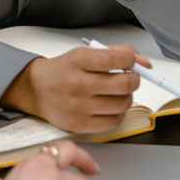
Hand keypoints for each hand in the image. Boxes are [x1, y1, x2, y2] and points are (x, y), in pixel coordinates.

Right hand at [0, 43, 149, 132]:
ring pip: (122, 104)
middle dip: (134, 80)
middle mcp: (77, 84)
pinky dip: (118, 114)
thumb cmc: (63, 71)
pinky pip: (113, 122)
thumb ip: (115, 54)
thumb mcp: (84, 54)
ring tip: (117, 93)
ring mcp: (78, 107)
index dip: (131, 59)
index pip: (116, 59)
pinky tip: (110, 106)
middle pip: (124, 84)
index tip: (130, 62)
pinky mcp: (79, 125)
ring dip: (126, 97)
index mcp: (78, 60)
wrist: (35, 90)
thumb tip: (144, 63)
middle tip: (129, 78)